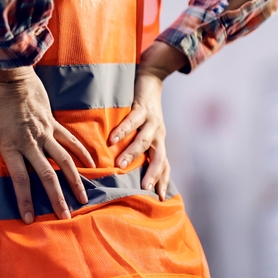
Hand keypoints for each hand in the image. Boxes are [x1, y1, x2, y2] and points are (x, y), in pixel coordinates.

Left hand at [0, 64, 94, 221]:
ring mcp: (45, 132)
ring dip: (75, 181)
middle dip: (56, 198)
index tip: (30, 219)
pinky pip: (70, 140)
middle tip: (65, 217)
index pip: (20, 179)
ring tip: (83, 199)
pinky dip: (82, 153)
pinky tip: (91, 166)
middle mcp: (30, 142)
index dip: (25, 200)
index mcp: (10, 146)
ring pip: (64, 160)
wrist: (9, 75)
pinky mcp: (53, 123)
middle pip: (47, 175)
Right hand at [108, 41, 186, 199]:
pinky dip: (122, 130)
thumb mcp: (144, 130)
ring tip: (119, 166)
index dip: (164, 181)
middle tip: (144, 189)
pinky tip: (112, 139)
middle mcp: (159, 133)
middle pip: (159, 157)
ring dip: (132, 154)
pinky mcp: (142, 107)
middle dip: (152, 173)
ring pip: (144, 141)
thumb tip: (124, 168)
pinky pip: (132, 121)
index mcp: (159, 141)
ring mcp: (152, 120)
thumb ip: (138, 147)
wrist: (150, 79)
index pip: (165, 165)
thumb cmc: (143, 109)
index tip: (160, 198)